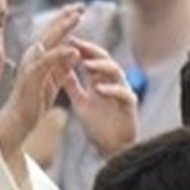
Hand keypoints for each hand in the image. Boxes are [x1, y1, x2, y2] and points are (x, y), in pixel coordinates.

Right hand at [0, 4, 83, 155]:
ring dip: (62, 28)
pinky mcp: (31, 77)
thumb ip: (63, 66)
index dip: (66, 20)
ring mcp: (30, 65)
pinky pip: (46, 62)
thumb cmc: (33, 102)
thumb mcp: (53, 81)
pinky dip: (59, 54)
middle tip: (81, 6)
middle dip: (65, 17)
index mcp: (38, 57)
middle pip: (50, 31)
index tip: (80, 9)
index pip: (53, 34)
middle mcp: (32, 57)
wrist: (17, 122)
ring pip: (48, 41)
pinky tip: (72, 48)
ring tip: (76, 17)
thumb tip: (75, 51)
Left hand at [63, 38, 136, 155]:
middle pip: (104, 59)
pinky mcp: (130, 105)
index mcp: (100, 80)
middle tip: (75, 43)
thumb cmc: (98, 126)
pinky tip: (99, 88)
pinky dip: (111, 89)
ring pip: (116, 71)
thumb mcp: (80, 102)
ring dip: (101, 66)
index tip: (65, 40)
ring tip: (86, 64)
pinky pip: (123, 93)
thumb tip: (59, 68)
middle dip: (90, 50)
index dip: (79, 48)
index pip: (91, 58)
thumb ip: (72, 85)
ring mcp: (123, 92)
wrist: (112, 149)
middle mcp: (113, 82)